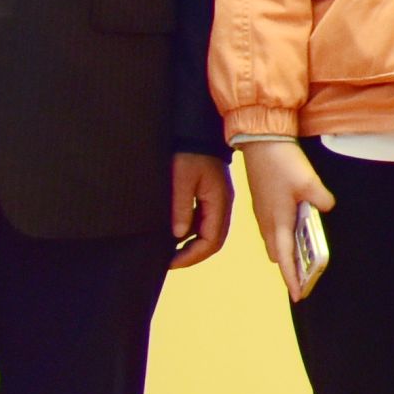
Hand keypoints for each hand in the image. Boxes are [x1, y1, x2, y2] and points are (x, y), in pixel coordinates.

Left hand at [168, 152, 234, 266]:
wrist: (198, 131)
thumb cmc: (190, 152)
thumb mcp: (182, 179)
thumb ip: (181, 207)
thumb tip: (178, 235)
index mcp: (219, 202)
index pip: (211, 241)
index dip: (192, 256)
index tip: (170, 262)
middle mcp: (222, 205)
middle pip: (213, 241)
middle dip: (192, 255)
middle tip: (170, 262)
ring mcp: (218, 201)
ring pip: (209, 233)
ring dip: (192, 245)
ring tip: (170, 251)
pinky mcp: (211, 196)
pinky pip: (204, 221)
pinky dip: (191, 232)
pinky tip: (175, 233)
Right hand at [238, 137, 333, 292]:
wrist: (260, 143)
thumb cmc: (281, 163)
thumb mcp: (308, 181)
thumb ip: (321, 199)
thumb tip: (327, 208)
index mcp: (277, 222)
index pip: (286, 259)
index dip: (292, 278)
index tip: (300, 295)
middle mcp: (267, 223)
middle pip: (279, 254)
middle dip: (291, 268)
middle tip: (307, 277)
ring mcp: (263, 214)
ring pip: (275, 242)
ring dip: (287, 252)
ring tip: (304, 258)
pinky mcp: (263, 205)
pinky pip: (273, 230)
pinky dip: (284, 237)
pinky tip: (296, 230)